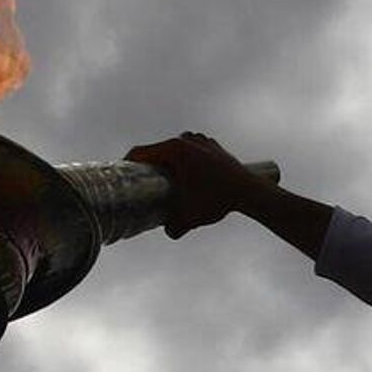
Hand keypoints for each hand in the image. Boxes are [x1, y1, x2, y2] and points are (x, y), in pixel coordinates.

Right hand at [124, 131, 261, 238]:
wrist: (248, 191)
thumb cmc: (217, 200)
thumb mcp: (191, 217)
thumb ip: (175, 227)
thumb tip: (167, 232)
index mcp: (175, 150)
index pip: (141, 152)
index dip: (128, 163)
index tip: (122, 175)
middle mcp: (186, 140)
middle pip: (157, 150)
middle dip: (148, 165)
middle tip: (141, 183)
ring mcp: (200, 140)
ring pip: (174, 149)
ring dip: (167, 161)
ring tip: (162, 179)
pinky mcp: (211, 145)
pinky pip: (190, 149)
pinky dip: (184, 159)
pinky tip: (183, 172)